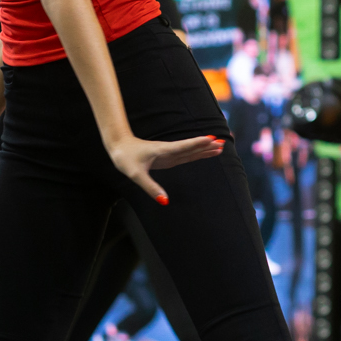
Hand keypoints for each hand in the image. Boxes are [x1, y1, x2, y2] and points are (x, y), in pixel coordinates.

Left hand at [109, 134, 225, 204]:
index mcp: (164, 151)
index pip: (184, 147)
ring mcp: (168, 153)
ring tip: (219, 147)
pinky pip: (185, 154)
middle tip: (223, 144)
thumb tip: (164, 201)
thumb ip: (150, 188)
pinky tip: (203, 152)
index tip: (212, 140)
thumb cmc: (125, 158)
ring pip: (190, 151)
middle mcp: (169, 151)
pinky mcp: (166, 156)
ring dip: (204, 149)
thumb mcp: (136, 175)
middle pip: (191, 148)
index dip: (198, 144)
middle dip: (206, 147)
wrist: (118, 146)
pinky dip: (196, 153)